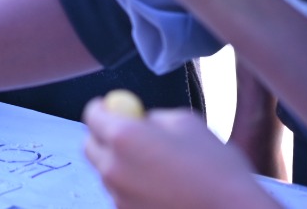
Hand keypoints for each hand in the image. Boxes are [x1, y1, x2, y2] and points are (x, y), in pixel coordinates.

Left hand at [83, 100, 272, 208]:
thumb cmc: (216, 168)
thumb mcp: (186, 123)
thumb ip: (152, 118)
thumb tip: (138, 119)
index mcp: (124, 137)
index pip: (92, 115)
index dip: (104, 108)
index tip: (114, 107)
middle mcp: (113, 168)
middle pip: (90, 146)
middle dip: (105, 136)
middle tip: (129, 134)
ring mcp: (118, 197)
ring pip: (107, 172)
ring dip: (121, 164)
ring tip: (158, 168)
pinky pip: (121, 194)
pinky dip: (133, 188)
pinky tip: (163, 190)